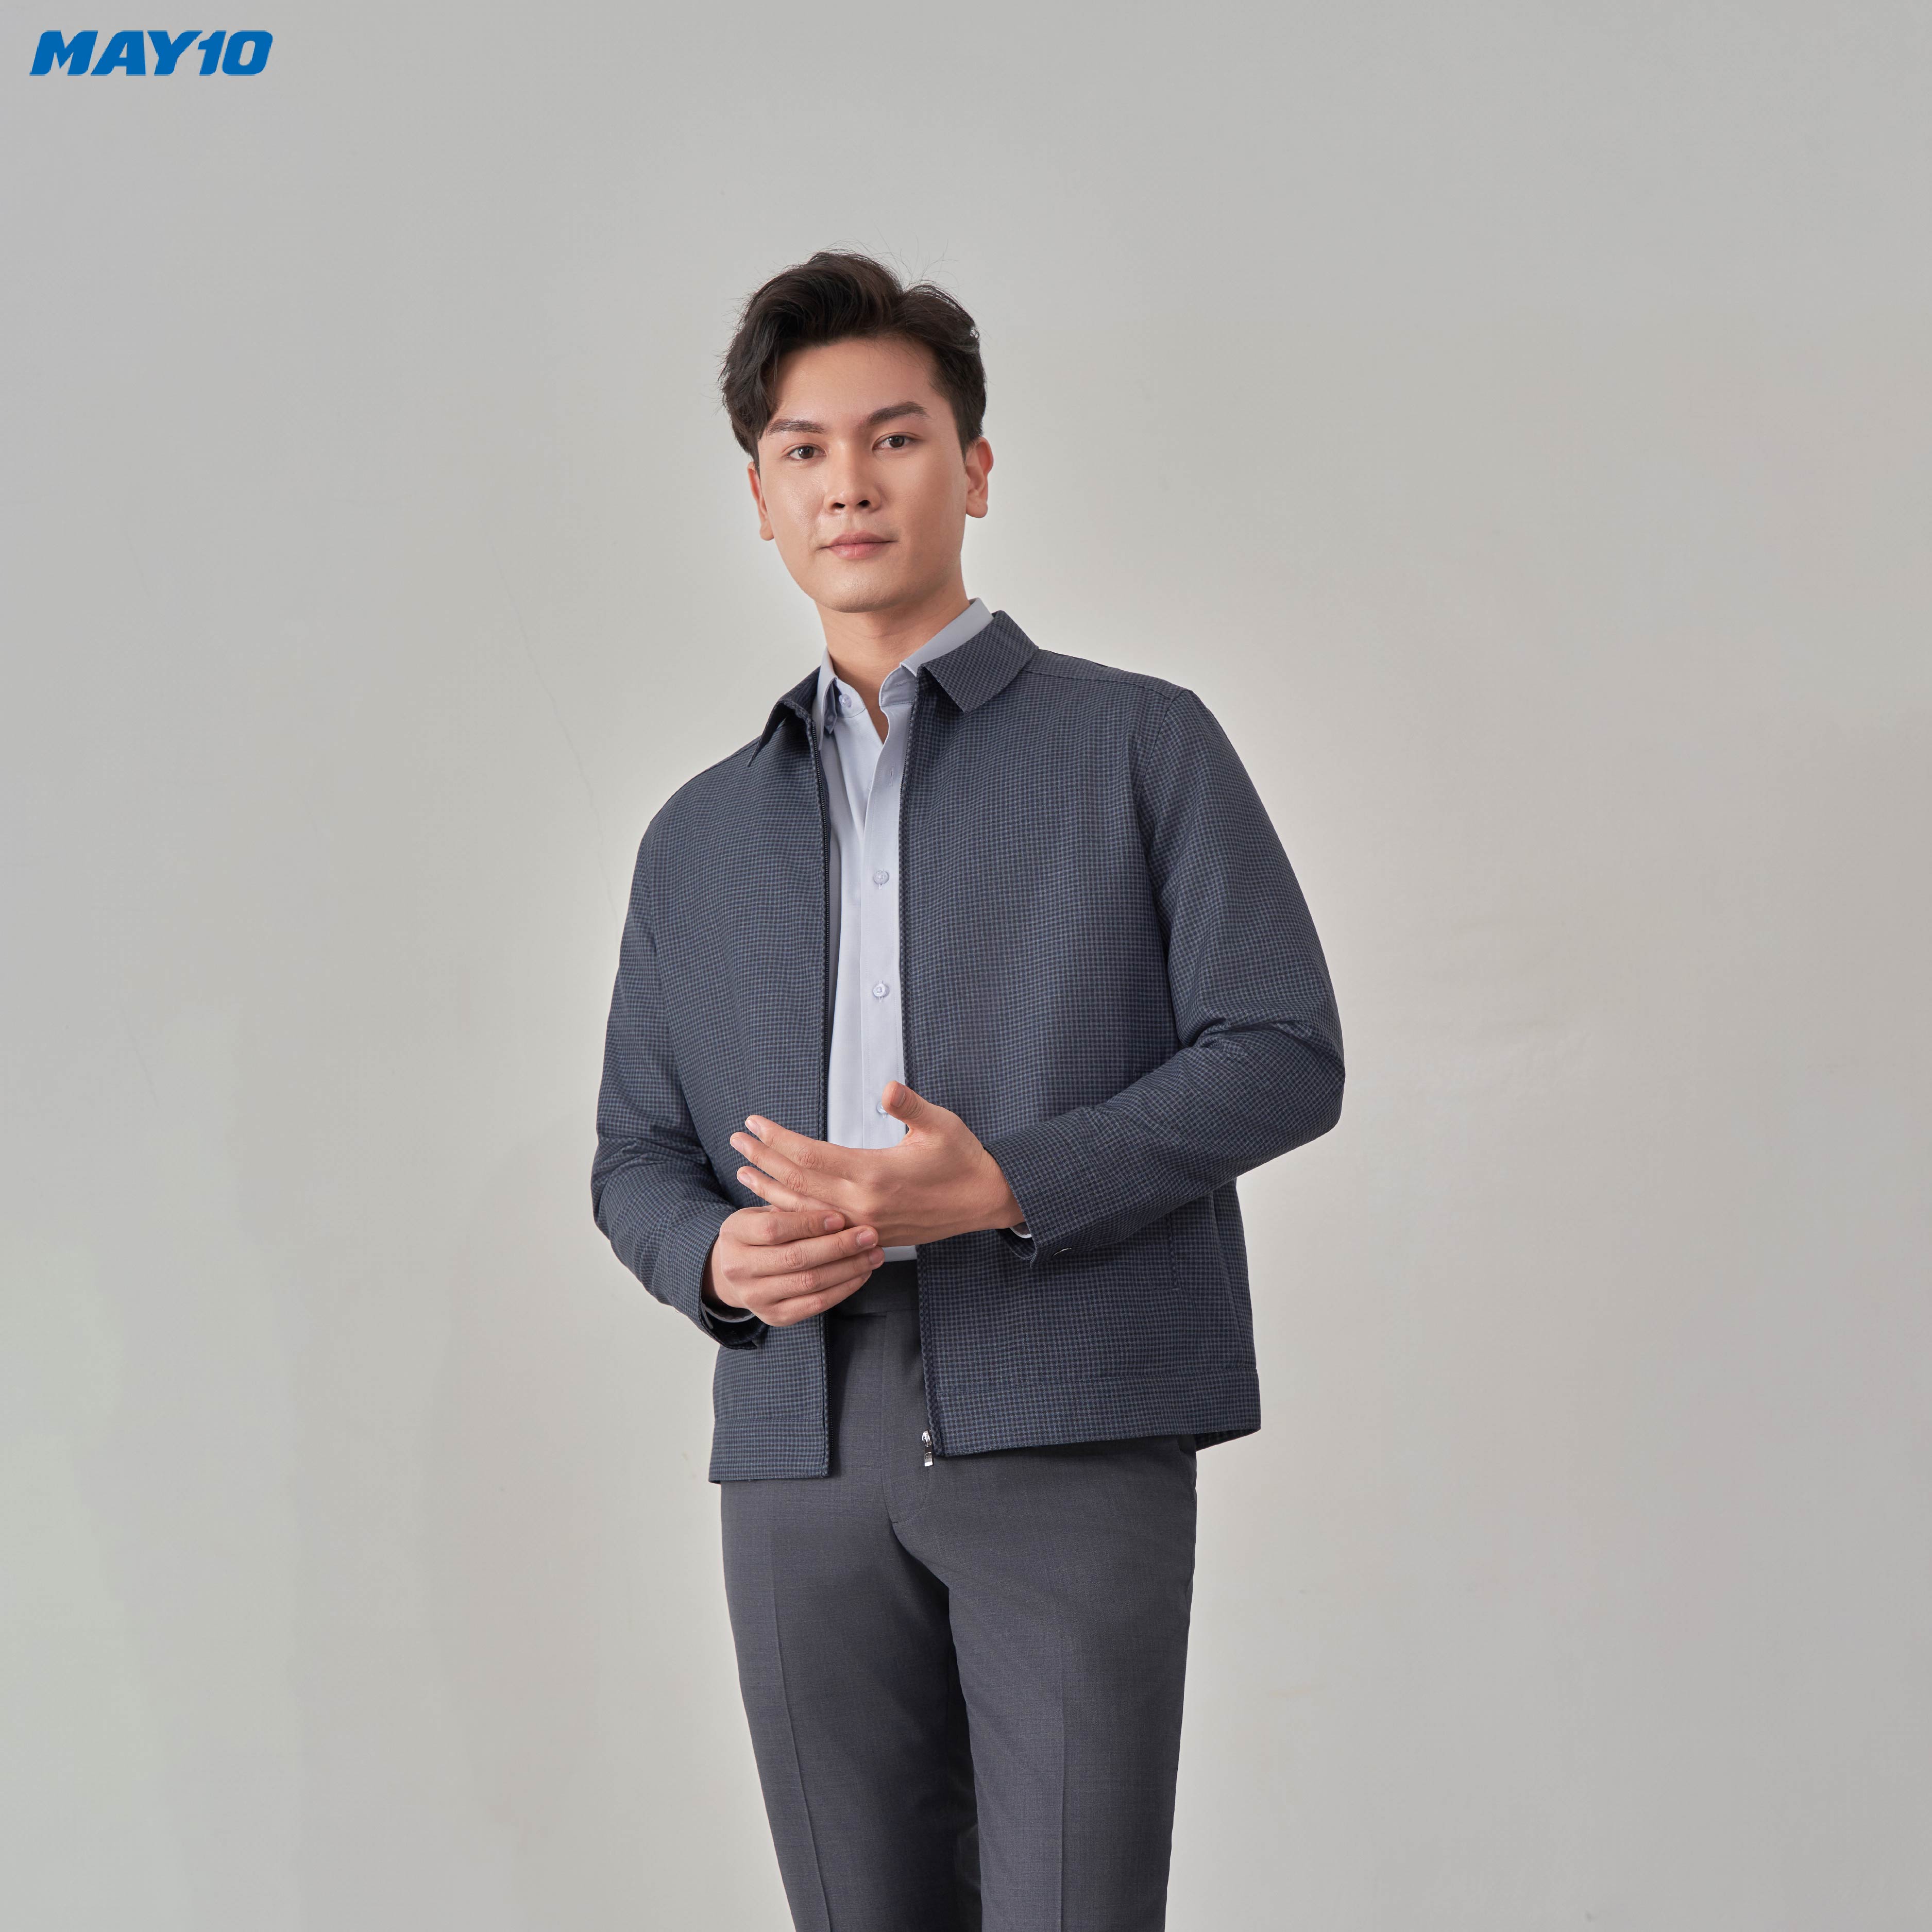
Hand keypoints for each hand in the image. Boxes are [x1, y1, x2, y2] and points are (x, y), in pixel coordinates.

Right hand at [702, 1205, 885, 1327]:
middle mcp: (738, 1268)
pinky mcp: (774, 1317)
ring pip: (809, 1283)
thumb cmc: (760, 1231)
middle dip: (838, 1246)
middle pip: (795, 1258)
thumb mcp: (766, 1211)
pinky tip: (861, 1274)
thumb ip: (793, 1206)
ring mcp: (755, 1297)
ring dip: (848, 1269)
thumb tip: (836, 1202)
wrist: (737, 1270)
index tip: (841, 1217)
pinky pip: (814, 1305)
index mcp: (735, 1233)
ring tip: (874, 1254)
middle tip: (869, 1235)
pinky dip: (843, 1289)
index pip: (774, 1229)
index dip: (809, 1223)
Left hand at [728, 1081, 1024, 1250]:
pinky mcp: (869, 1235)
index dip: (777, 1138)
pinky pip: (820, 1225)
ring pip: (803, 1209)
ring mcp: (863, 1224)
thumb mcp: (941, 1124)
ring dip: (770, 1188)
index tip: (755, 1122)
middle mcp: (863, 1205)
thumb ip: (910, 1106)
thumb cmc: (964, 1159)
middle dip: (763, 1159)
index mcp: (875, 1175)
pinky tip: (778, 1203)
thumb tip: (888, 1087)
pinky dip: (793, 1212)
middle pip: (797, 1182)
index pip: (810, 1156)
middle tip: (738, 1139)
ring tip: (744, 1170)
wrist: (986, 1201)